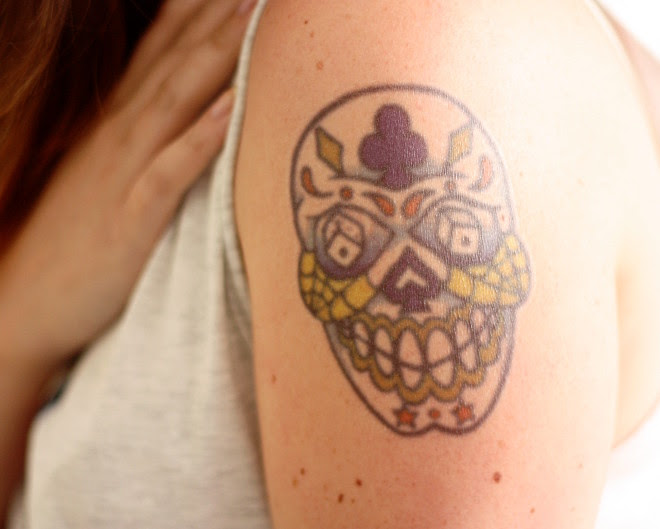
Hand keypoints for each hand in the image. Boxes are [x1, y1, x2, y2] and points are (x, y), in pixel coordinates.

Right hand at [0, 0, 255, 374]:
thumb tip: (188, 106)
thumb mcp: (107, 170)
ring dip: (216, 54)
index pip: (164, 48)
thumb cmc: (78, 234)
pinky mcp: (131, 218)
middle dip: (217, 12)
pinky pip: (170, 172)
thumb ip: (145, 134)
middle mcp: (121, 132)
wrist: (29, 298)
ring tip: (253, 10)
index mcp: (118, 119)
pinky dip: (200, 140)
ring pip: (175, 100)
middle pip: (178, 60)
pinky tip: (232, 109)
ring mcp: (123, 171)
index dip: (200, 8)